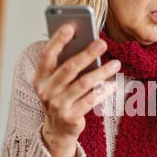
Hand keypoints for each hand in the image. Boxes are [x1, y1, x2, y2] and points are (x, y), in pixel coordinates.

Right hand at [33, 23, 120, 156]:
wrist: (57, 130)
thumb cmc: (60, 98)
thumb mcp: (57, 82)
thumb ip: (65, 65)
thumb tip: (86, 43)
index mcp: (40, 78)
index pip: (47, 55)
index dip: (58, 40)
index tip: (71, 26)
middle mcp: (46, 91)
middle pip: (69, 68)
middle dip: (87, 53)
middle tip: (103, 43)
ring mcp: (58, 105)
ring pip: (84, 84)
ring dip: (102, 72)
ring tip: (116, 63)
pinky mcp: (71, 117)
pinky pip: (91, 100)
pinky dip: (104, 91)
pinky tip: (114, 84)